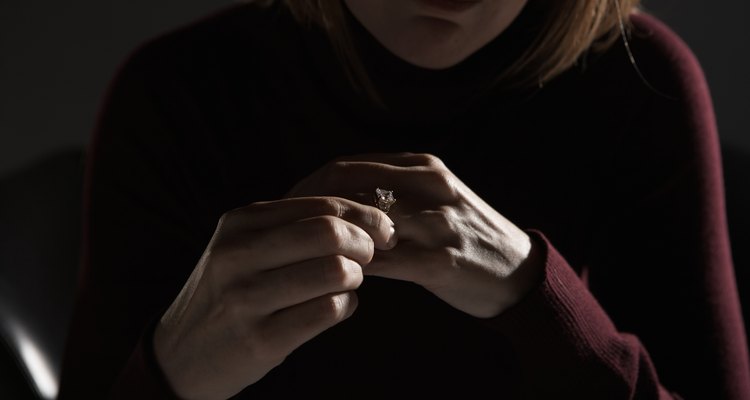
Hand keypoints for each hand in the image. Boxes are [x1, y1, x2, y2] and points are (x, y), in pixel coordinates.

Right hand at [153, 197, 396, 399]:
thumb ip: (292, 226)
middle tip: (372, 254)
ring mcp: (247, 298)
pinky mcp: (261, 339)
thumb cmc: (227, 294)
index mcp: (239, 223)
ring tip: (348, 282)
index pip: (321, 204)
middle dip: (366, 242)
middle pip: (330, 232)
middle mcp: (238, 254)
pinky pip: (329, 311)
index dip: (365, 214)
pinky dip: (346, 306)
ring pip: (335, 271)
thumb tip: (364, 213)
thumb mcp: (243, 247)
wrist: (180, 355)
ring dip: (356, 277)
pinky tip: (336, 306)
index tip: (383, 228)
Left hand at [287, 153, 543, 318]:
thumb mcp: (431, 196)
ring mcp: (437, 221)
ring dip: (330, 240)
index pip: (347, 167)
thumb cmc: (464, 235)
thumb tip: (329, 199)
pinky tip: (338, 277)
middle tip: (280, 234)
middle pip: (348, 187)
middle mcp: (429, 185)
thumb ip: (388, 190)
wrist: (518, 271)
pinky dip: (355, 268)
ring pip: (363, 223)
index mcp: (421, 166)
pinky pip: (384, 262)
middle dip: (307, 210)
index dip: (308, 187)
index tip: (283, 208)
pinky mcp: (441, 260)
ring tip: (303, 258)